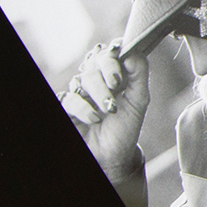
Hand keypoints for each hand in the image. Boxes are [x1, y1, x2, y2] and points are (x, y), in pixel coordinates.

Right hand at [58, 41, 149, 183]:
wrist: (113, 154)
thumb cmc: (125, 127)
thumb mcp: (139, 101)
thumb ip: (139, 75)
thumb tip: (134, 52)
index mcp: (114, 74)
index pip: (110, 52)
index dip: (114, 55)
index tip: (122, 66)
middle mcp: (95, 79)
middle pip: (95, 61)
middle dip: (107, 73)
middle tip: (116, 87)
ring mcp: (80, 91)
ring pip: (83, 78)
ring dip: (99, 94)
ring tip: (109, 111)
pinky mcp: (66, 106)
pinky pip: (69, 98)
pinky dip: (82, 108)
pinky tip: (94, 118)